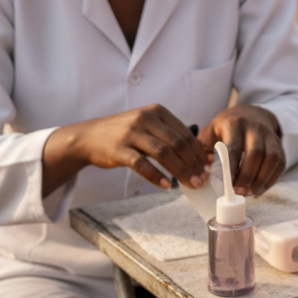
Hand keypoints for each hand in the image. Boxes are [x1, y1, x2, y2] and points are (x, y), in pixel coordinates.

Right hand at [57, 105, 210, 189]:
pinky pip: (142, 164)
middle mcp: (147, 118)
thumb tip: (196, 157)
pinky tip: (166, 186)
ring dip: (180, 171)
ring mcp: (132, 132)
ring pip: (164, 153)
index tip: (208, 167)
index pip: (185, 133)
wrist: (89, 136)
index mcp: (158, 111)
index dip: (199, 152)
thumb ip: (168, 135)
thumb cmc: (124, 133)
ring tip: (191, 184)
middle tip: (203, 180)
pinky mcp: (119, 149)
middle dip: (194, 164)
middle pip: (178, 143)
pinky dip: (156, 176)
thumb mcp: (147, 124)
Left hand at [199, 104, 285, 195]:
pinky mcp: (279, 144)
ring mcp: (269, 135)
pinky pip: (280, 163)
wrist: (250, 113)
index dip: (231, 168)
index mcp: (234, 124)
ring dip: (262, 179)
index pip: (234, 147)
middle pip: (255, 153)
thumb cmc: (225, 128)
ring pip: (272, 158)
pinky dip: (271, 179)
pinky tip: (259, 188)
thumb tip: (204, 171)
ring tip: (250, 193)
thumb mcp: (210, 131)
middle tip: (238, 192)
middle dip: (247, 176)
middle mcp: (255, 127)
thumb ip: (203, 150)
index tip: (227, 185)